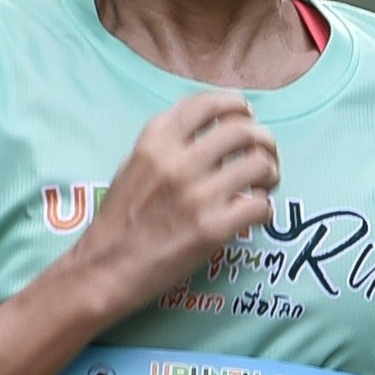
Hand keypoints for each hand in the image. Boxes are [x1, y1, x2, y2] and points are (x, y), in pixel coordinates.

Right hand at [73, 93, 279, 319]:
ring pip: (258, 165)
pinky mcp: (212, 229)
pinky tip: (255, 215)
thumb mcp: (132, 166)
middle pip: (242, 131)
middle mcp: (178, 161)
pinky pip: (259, 205)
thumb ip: (165, 144)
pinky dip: (264, 209)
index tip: (245, 114)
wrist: (104, 270)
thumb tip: (207, 130)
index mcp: (156, 140)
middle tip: (265, 152)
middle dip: (263, 139)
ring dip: (270, 172)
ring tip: (266, 182)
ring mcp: (197, 195)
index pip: (207, 104)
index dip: (235, 105)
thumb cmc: (117, 222)